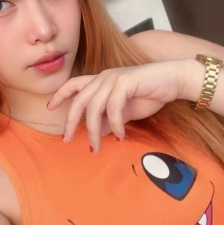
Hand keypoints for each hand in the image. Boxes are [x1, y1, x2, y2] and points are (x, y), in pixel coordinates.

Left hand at [48, 61, 185, 151]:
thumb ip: (111, 120)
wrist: (174, 80)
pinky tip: (119, 136)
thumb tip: (98, 133)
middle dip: (71, 121)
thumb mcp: (126, 111)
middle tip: (67, 139)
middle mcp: (104, 77)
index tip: (50, 108)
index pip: (74, 84)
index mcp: (101, 80)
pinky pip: (113, 107)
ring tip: (96, 147)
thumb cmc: (150, 93)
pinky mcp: (125, 82)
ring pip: (94, 107)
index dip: (60, 95)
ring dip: (93, 130)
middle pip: (79, 100)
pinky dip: (114, 124)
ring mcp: (114, 78)